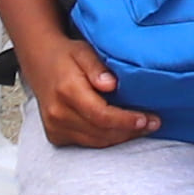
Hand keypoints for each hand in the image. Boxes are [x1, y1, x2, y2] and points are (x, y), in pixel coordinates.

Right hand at [20, 29, 148, 148]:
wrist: (39, 62)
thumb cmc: (65, 56)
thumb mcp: (83, 51)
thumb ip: (97, 67)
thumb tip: (111, 84)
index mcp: (67, 91)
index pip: (101, 115)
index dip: (126, 121)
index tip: (147, 119)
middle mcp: (58, 113)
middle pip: (102, 132)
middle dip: (130, 130)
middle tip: (154, 123)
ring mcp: (55, 127)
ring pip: (96, 142)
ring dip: (121, 137)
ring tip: (142, 127)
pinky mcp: (55, 135)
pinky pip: (87, 143)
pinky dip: (106, 139)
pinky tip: (121, 130)